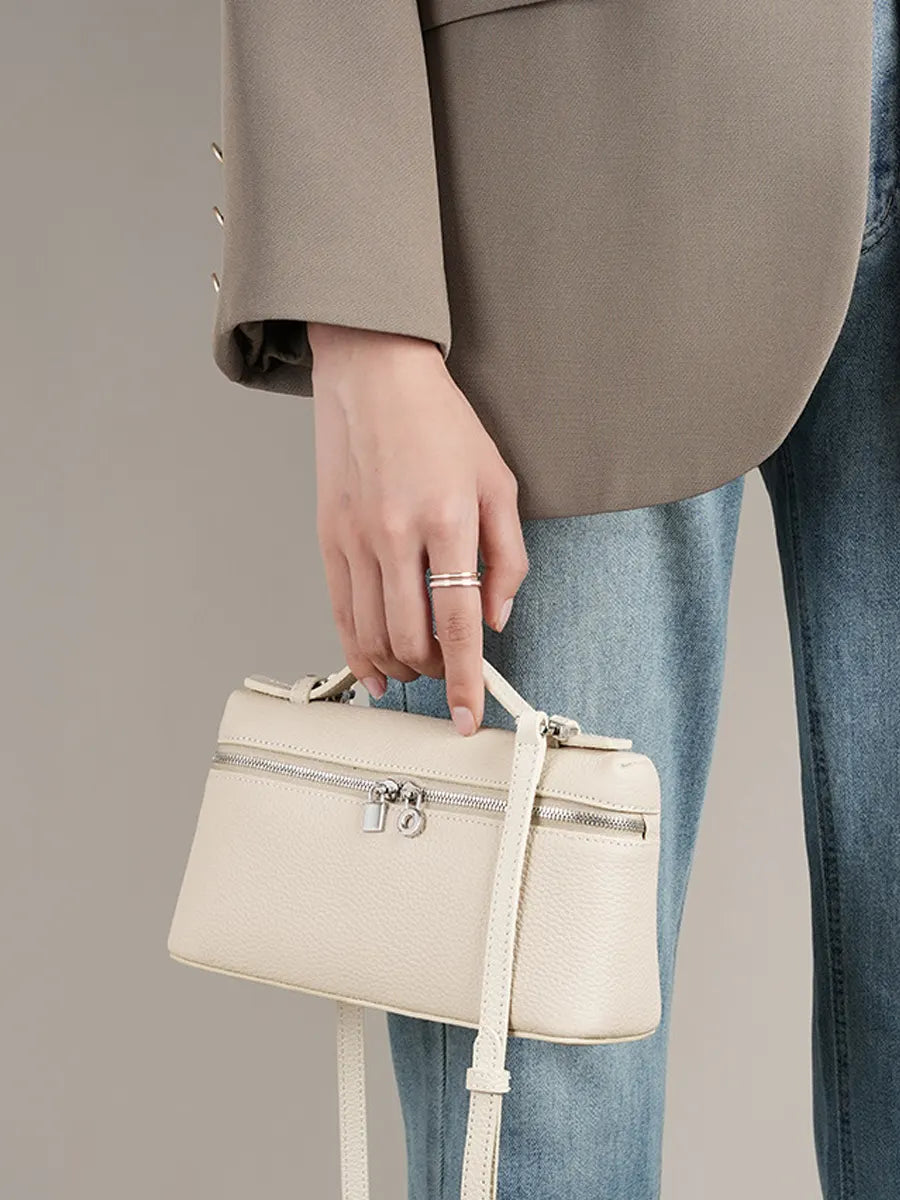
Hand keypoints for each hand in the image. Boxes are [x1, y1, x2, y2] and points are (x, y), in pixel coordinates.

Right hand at [309, 323, 527, 734]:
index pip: (459, 622)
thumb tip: (497, 620)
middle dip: (434, 671)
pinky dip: (355, 651)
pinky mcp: (329, 538)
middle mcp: (397, 534)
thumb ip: (508, 557)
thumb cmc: (442, 424)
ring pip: (371, 634)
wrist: (373, 378)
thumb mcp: (499, 481)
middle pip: (411, 638)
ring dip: (398, 666)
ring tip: (418, 668)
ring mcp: (356, 539)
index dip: (467, 678)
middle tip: (451, 672)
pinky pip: (341, 612)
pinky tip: (371, 669)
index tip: (469, 715)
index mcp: (448, 519)